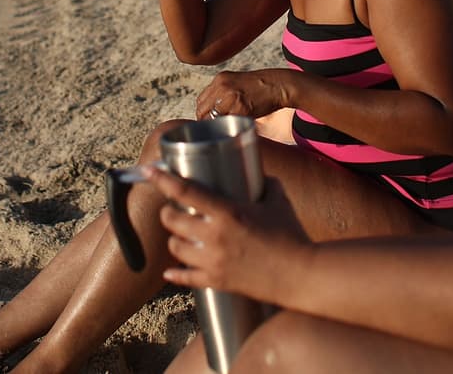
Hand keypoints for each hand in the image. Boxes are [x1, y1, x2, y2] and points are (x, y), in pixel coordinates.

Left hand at [147, 168, 309, 296]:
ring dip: (174, 239)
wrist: (301, 275)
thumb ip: (265, 184)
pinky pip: (186, 278)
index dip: (164, 179)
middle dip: (169, 212)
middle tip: (173, 209)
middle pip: (173, 220)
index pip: (186, 192)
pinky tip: (170, 272)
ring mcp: (214, 261)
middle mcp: (215, 236)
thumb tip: (259, 176)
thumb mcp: (278, 201)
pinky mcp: (217, 282)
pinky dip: (176, 274)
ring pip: (175, 248)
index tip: (151, 170)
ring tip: (179, 235)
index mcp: (228, 212)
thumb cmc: (292, 235)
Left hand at [196, 69, 290, 120]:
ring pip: (213, 118)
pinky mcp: (241, 108)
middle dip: (206, 121)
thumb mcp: (236, 82)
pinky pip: (229, 122)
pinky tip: (236, 127)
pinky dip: (231, 126)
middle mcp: (222, 86)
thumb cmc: (259, 86)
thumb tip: (211, 111)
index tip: (208, 120)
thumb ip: (222, 93)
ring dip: (217, 125)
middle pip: (202, 110)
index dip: (203, 112)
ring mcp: (231, 97)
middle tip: (215, 128)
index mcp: (220, 79)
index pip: (200, 100)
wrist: (278, 85)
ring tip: (225, 128)